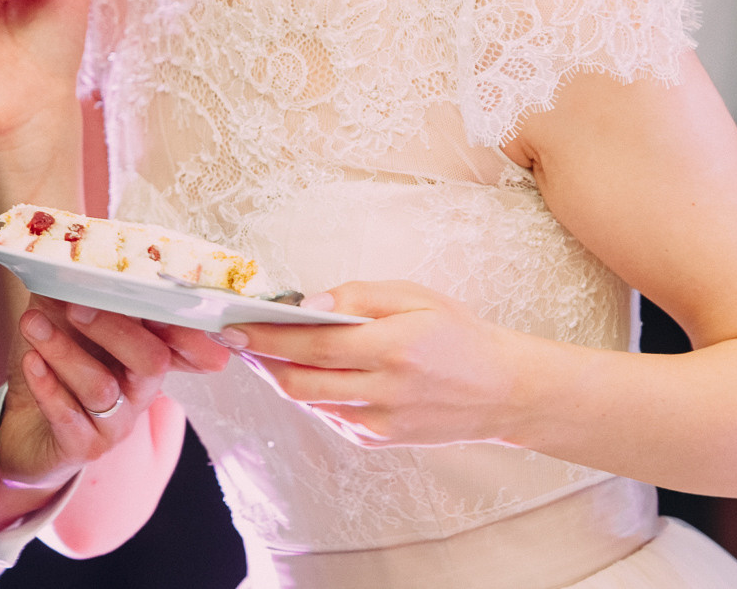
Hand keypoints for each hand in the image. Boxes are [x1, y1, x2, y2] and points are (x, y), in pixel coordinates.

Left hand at [0, 301, 230, 514]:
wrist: (22, 425)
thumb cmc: (54, 368)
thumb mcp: (66, 321)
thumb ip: (77, 289)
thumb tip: (71, 249)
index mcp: (146, 354)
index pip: (180, 338)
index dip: (182, 321)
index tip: (155, 291)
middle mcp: (139, 390)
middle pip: (151, 360)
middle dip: (114, 328)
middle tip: (74, 305)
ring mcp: (115, 422)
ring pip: (101, 387)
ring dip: (64, 351)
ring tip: (31, 324)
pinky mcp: (84, 446)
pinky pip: (70, 417)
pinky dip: (48, 386)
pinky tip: (31, 362)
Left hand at [220, 280, 523, 447]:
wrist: (503, 390)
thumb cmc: (458, 334)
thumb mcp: (415, 297)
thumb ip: (359, 296)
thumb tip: (309, 304)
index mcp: (394, 348)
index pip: (313, 345)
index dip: (267, 337)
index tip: (233, 325)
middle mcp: (385, 391)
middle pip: (300, 381)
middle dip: (261, 360)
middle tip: (237, 339)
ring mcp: (381, 423)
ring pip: (310, 402)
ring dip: (280, 377)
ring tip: (263, 352)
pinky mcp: (380, 441)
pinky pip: (330, 416)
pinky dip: (311, 394)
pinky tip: (307, 372)